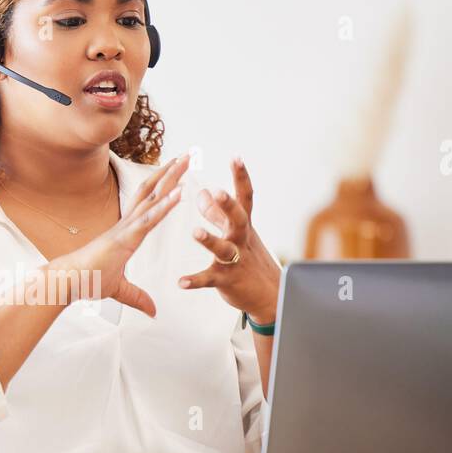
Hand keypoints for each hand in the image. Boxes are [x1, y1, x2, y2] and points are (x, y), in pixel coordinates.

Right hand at [50, 154, 188, 316]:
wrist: (69, 282)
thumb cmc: (88, 281)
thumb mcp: (120, 291)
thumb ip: (138, 298)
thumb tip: (153, 312)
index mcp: (127, 231)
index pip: (149, 202)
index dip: (163, 186)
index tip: (177, 172)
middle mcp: (128, 223)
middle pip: (152, 191)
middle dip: (170, 172)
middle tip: (187, 155)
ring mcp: (126, 228)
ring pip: (152, 198)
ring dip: (170, 178)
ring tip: (185, 161)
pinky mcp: (125, 238)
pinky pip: (149, 219)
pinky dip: (165, 205)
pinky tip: (180, 192)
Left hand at [178, 157, 280, 322]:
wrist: (270, 294)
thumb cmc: (249, 258)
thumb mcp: (236, 232)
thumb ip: (217, 213)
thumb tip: (202, 192)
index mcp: (243, 225)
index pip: (245, 197)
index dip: (241, 177)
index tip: (236, 157)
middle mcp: (241, 238)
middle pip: (238, 218)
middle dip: (228, 205)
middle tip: (217, 191)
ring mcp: (235, 259)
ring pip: (223, 248)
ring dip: (209, 240)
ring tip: (195, 232)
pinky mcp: (227, 279)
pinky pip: (209, 279)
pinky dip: (195, 280)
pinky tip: (181, 282)